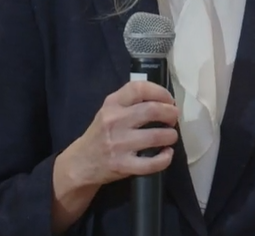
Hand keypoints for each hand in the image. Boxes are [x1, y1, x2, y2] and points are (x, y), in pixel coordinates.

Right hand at [61, 80, 178, 187]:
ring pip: (156, 136)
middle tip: (174, 119)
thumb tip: (164, 101)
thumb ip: (130, 103)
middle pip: (153, 110)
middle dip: (171, 113)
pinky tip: (167, 154)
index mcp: (112, 104)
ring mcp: (118, 144)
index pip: (139, 88)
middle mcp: (115, 121)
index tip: (169, 100)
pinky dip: (166, 158)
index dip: (161, 92)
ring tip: (171, 136)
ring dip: (171, 135)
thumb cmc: (100, 134)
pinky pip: (152, 163)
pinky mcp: (122, 165)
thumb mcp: (109, 111)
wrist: (80, 163)